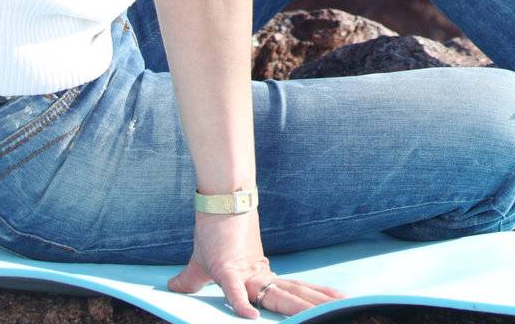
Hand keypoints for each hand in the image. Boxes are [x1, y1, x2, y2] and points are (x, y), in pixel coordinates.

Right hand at [165, 209, 346, 317]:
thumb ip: (191, 282)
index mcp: (258, 275)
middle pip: (291, 293)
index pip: (289, 290)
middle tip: (343, 306)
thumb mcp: (202, 267)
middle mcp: (258, 274)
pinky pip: (233, 291)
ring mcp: (244, 271)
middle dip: (315, 302)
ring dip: (298, 304)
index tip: (334, 301)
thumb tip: (171, 288)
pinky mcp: (225, 268)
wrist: (218, 201)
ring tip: (321, 312)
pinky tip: (251, 318)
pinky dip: (241, 304)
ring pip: (275, 293)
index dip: (310, 297)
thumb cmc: (212, 234)